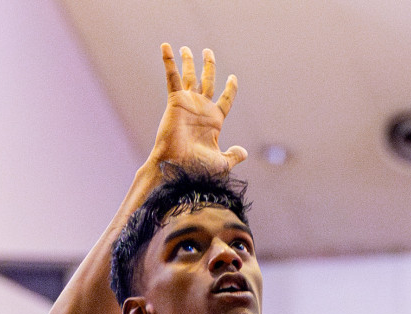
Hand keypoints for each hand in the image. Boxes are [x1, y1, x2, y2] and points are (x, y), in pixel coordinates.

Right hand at [147, 45, 245, 175]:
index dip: (230, 88)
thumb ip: (233, 155)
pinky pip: (172, 77)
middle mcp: (201, 109)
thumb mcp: (221, 163)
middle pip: (207, 81)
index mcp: (214, 121)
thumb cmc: (197, 169)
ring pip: (190, 76)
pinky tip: (166, 47)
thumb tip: (243, 152)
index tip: (233, 77)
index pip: (225, 99)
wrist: (178, 168)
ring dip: (189, 61)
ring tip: (187, 48)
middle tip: (208, 52)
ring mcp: (188, 103)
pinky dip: (168, 62)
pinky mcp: (175, 101)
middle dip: (208, 66)